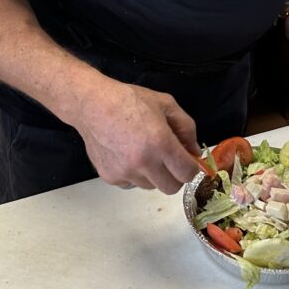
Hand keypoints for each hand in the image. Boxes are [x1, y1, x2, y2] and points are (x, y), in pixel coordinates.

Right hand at [72, 80, 202, 193]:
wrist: (93, 105)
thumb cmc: (131, 100)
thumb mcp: (167, 104)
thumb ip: (187, 129)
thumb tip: (194, 153)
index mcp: (160, 143)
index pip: (187, 174)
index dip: (191, 168)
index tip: (187, 160)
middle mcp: (143, 162)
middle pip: (171, 188)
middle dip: (175, 176)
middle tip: (169, 160)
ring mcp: (125, 172)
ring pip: (151, 186)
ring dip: (153, 175)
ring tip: (144, 152)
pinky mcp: (110, 177)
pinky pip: (131, 184)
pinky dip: (135, 174)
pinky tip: (128, 154)